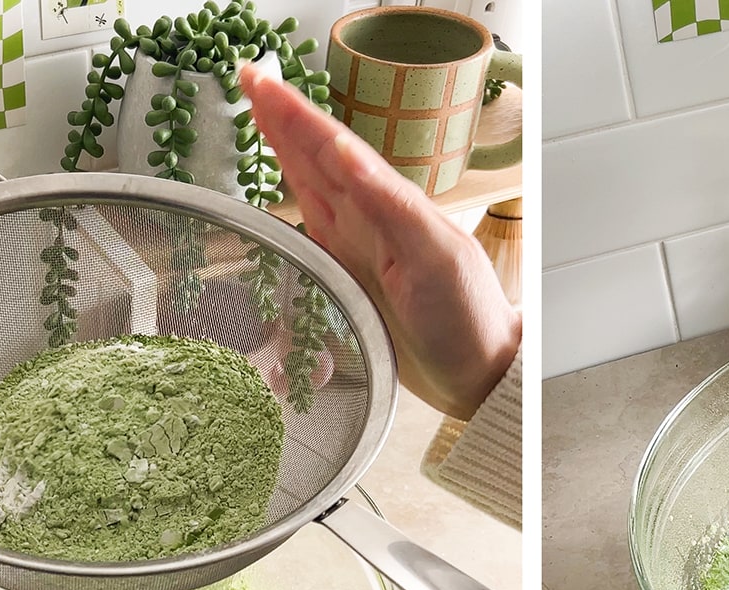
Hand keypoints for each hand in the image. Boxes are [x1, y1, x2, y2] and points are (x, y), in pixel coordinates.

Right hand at [240, 68, 520, 421]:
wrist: (482, 372)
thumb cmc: (467, 317)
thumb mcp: (435, 255)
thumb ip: (390, 202)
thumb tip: (343, 149)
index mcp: (389, 206)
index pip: (331, 147)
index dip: (294, 113)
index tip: (259, 79)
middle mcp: (370, 220)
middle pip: (316, 158)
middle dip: (281, 118)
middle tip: (247, 78)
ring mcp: (361, 247)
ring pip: (313, 185)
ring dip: (286, 149)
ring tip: (259, 114)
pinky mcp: (354, 278)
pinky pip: (315, 228)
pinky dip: (297, 200)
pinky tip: (289, 187)